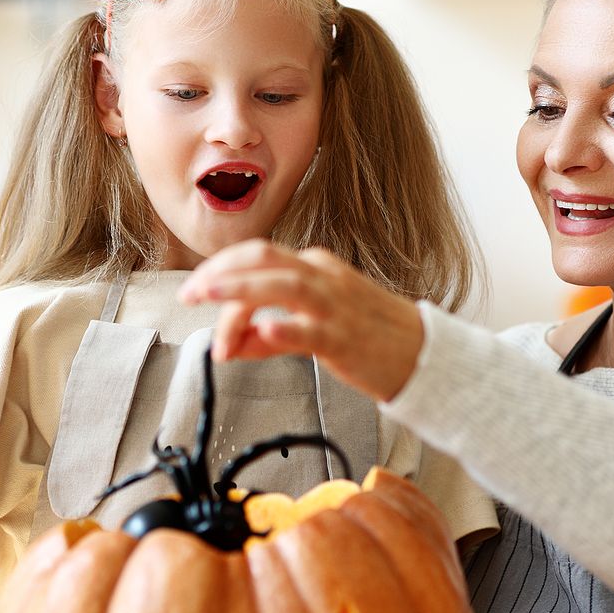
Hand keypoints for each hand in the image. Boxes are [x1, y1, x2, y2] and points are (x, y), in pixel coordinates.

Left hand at [177, 240, 424, 402]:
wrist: (423, 355)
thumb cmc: (370, 338)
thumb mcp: (316, 326)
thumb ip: (271, 335)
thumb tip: (230, 345)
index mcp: (314, 267)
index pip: (256, 256)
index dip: (219, 268)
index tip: (193, 291)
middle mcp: (323, 278)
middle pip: (263, 260)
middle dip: (220, 273)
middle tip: (189, 294)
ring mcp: (335, 307)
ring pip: (283, 286)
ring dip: (240, 291)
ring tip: (208, 300)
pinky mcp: (346, 339)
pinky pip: (312, 330)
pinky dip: (286, 328)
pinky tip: (265, 331)